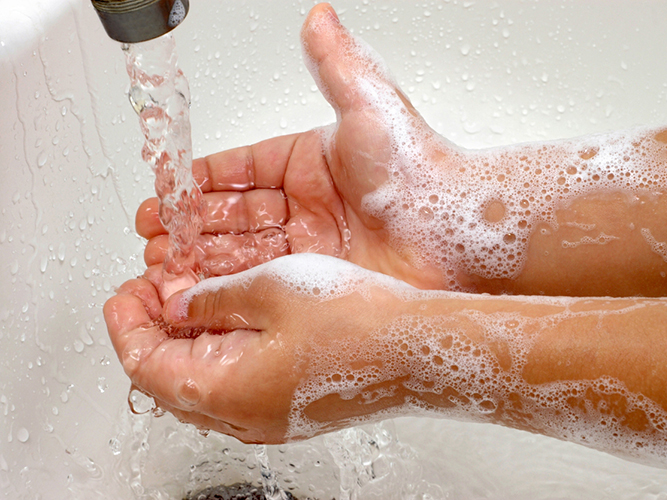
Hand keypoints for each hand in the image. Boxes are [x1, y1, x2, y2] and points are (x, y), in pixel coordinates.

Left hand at [104, 254, 412, 443]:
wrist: (419, 349)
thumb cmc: (357, 323)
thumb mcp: (271, 290)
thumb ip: (214, 299)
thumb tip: (182, 303)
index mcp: (227, 391)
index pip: (146, 366)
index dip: (127, 326)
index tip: (124, 293)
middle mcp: (244, 416)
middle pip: (172, 380)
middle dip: (155, 332)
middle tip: (153, 291)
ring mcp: (271, 416)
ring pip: (205, 382)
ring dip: (189, 341)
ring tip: (191, 298)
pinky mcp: (295, 406)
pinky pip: (239, 383)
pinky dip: (222, 352)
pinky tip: (235, 319)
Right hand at [136, 3, 449, 290]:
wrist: (457, 230)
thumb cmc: (418, 170)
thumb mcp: (367, 107)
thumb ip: (335, 65)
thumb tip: (318, 17)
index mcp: (307, 163)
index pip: (238, 170)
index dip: (198, 182)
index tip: (164, 191)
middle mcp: (306, 205)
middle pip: (232, 214)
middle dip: (189, 226)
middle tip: (155, 236)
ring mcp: (311, 245)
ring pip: (241, 251)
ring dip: (201, 258)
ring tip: (163, 266)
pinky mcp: (319, 280)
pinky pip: (263, 282)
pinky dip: (228, 286)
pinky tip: (199, 292)